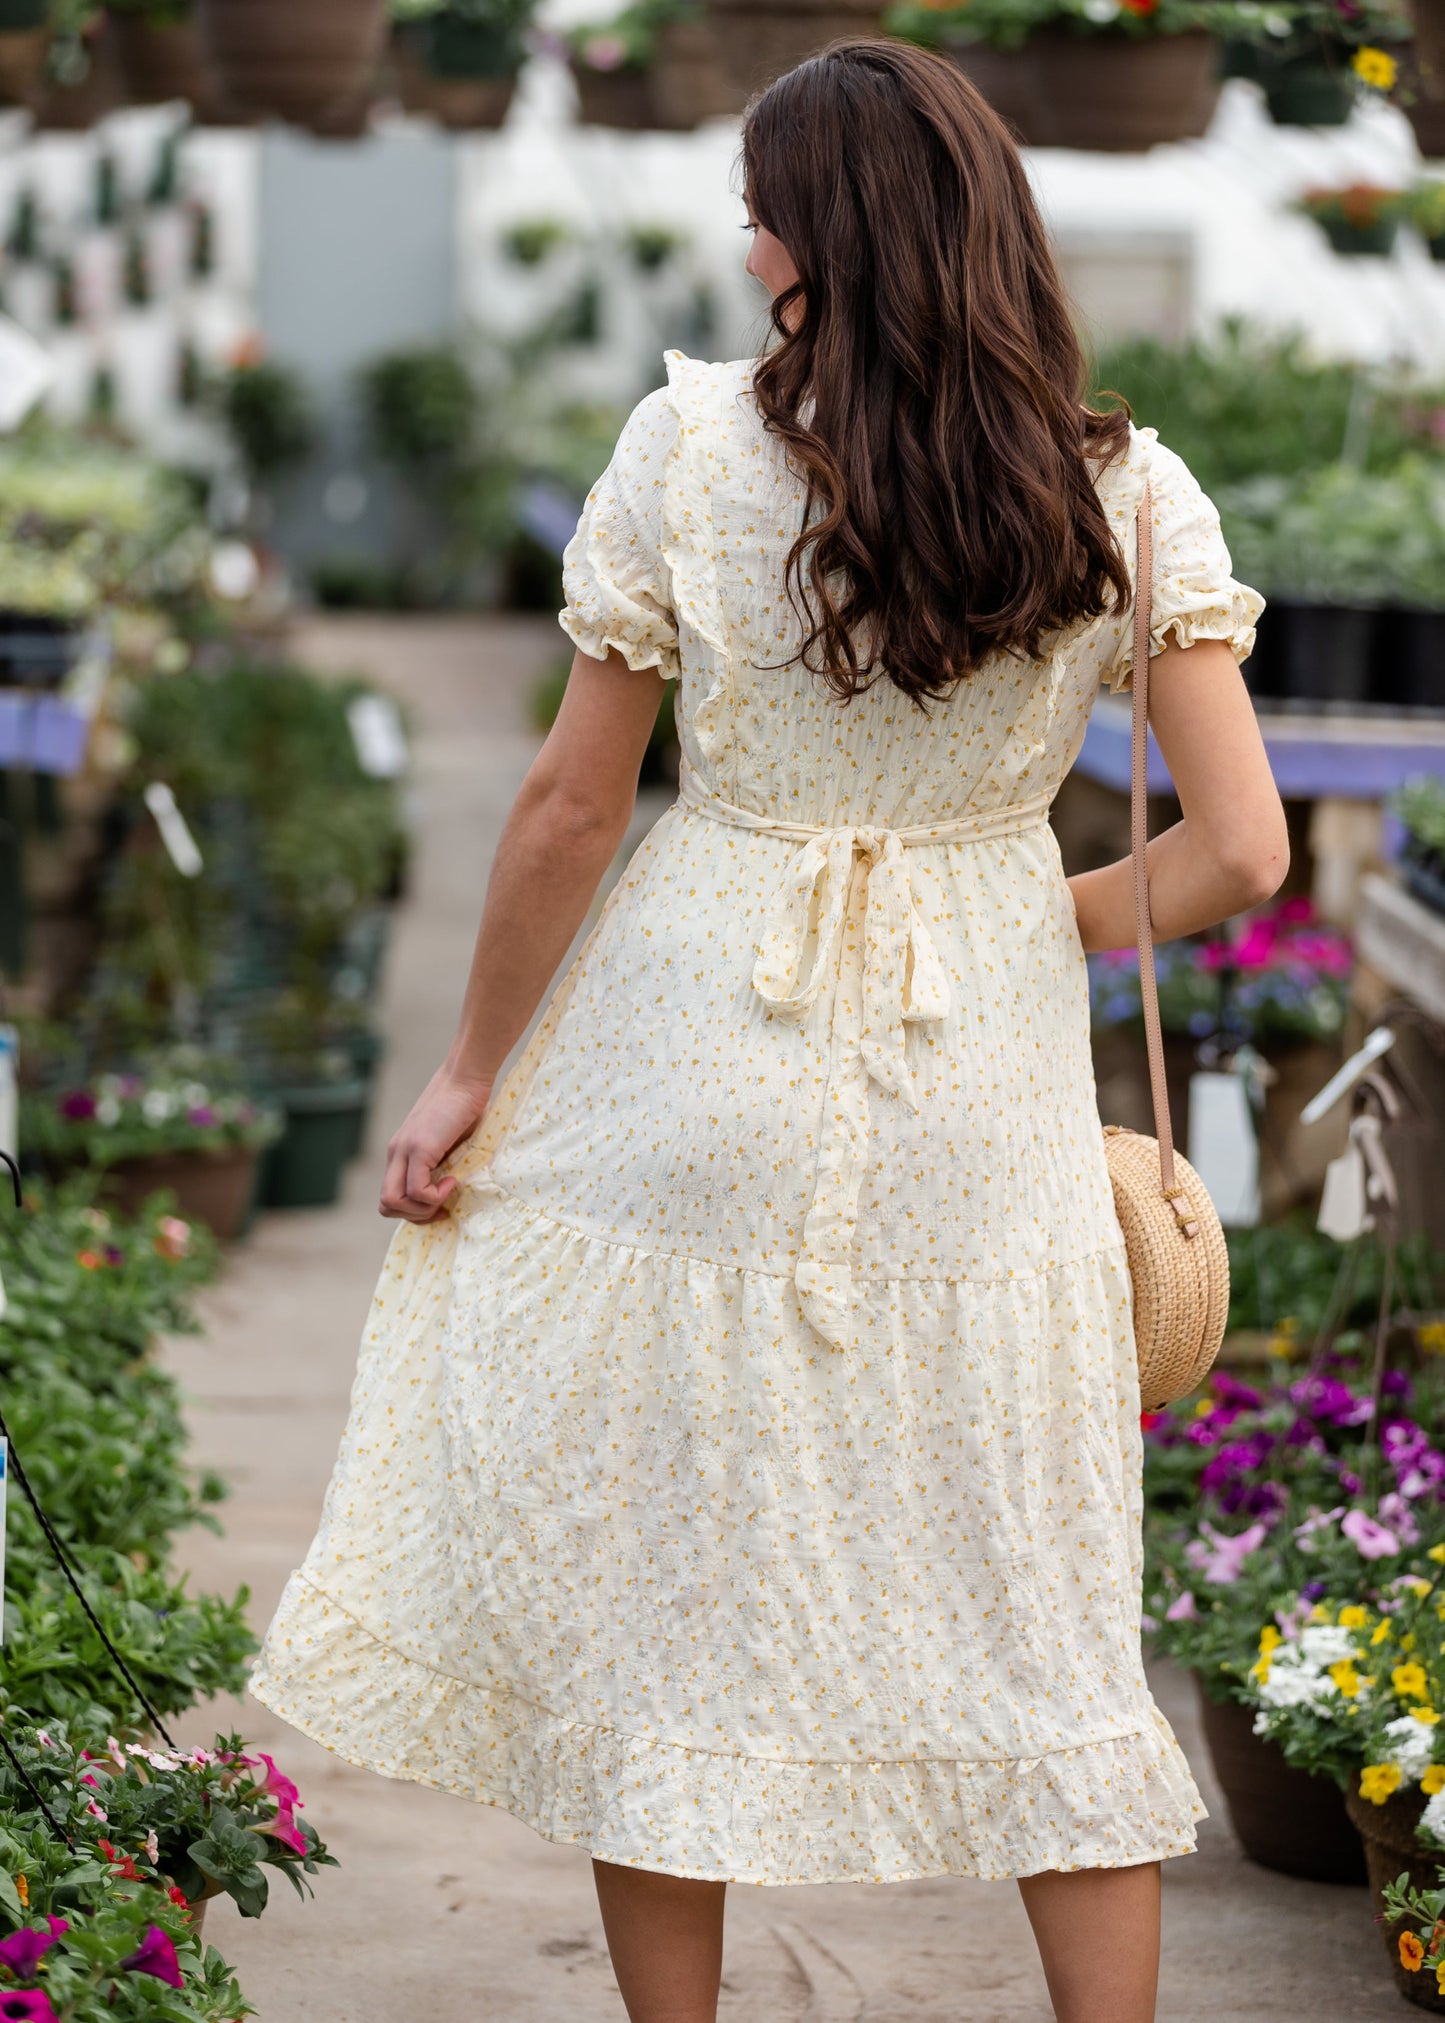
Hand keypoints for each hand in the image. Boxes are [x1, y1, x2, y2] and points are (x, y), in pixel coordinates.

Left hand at [380, 1069, 492, 1222]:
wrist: (466, 1077)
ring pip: (392, 1202)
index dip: (414, 1211)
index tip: (442, 1206)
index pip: (391, 1197)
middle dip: (415, 1216)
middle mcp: (396, 1152)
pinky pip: (416, 1191)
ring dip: (423, 1209)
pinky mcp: (419, 1148)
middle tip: (443, 1207)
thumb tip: (456, 1185)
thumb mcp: (451, 1141)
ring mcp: (404, 1150)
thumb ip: (445, 1161)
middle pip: (385, 1205)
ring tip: (447, 1194)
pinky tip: (453, 1180)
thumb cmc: (466, 1105)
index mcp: (401, 1152)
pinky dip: (436, 1196)